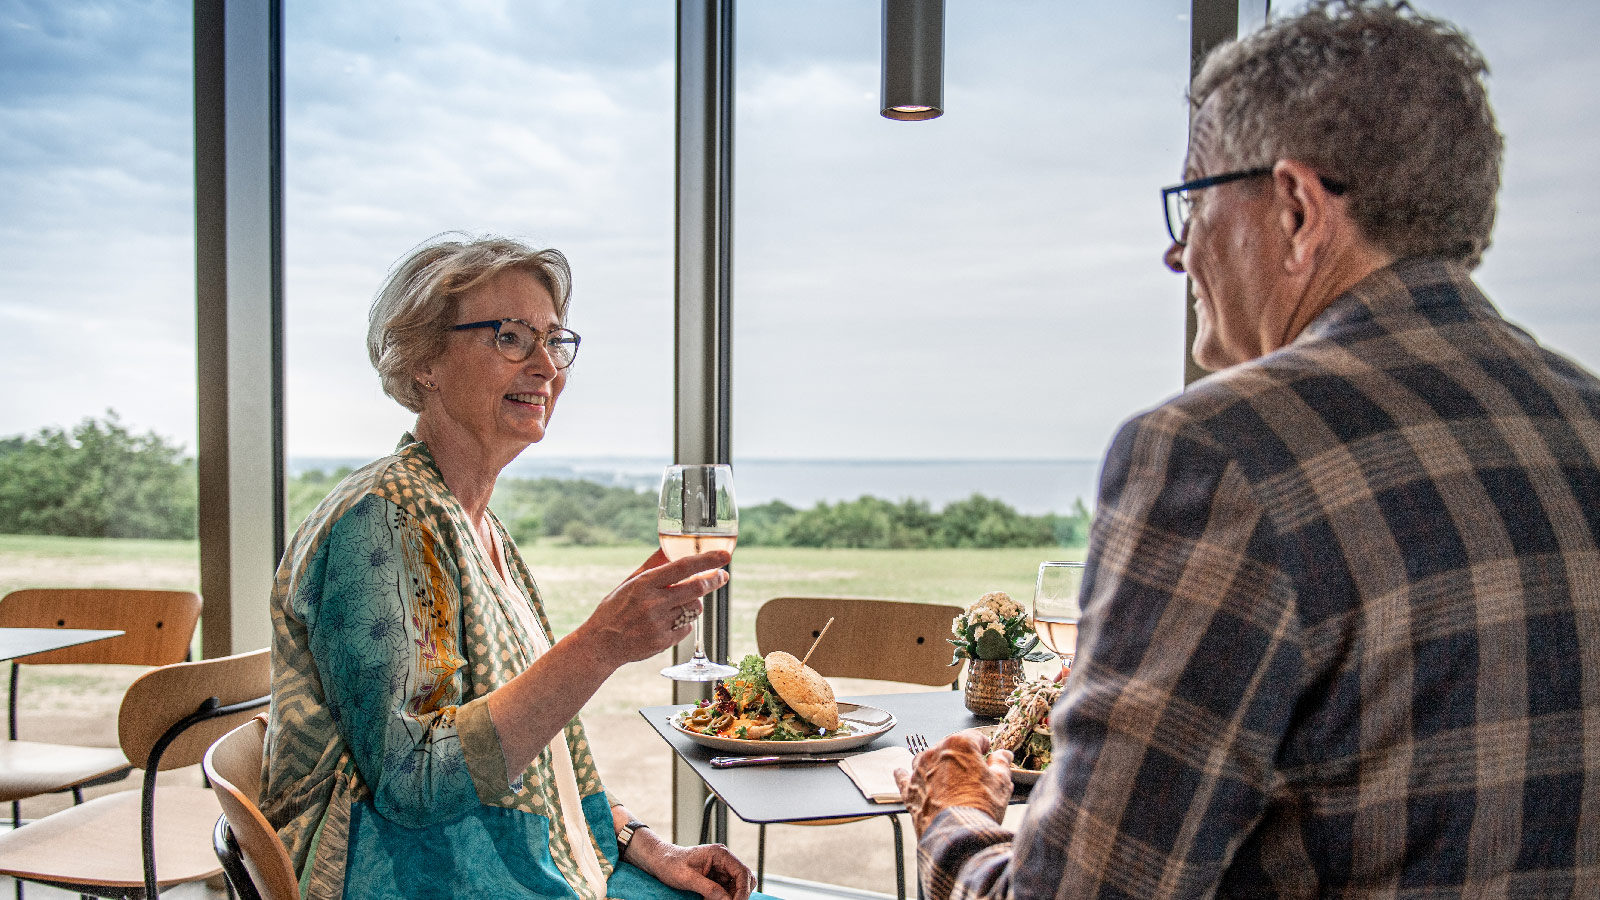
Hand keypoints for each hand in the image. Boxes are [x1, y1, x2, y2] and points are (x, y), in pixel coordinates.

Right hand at [581, 549, 730, 665]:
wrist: (600, 644)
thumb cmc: (615, 608)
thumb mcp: (629, 582)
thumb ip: (652, 565)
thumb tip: (669, 546)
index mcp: (644, 584)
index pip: (682, 567)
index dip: (707, 560)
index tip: (725, 556)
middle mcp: (653, 603)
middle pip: (696, 588)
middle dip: (714, 580)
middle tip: (722, 576)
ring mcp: (659, 624)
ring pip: (694, 608)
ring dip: (694, 603)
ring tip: (679, 603)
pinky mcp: (663, 642)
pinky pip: (687, 627)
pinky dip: (684, 622)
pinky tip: (668, 622)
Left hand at [629, 834, 752, 899]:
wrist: (660, 861)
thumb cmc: (670, 864)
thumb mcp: (688, 878)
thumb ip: (709, 889)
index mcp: (720, 854)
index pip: (742, 872)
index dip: (743, 891)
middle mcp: (724, 860)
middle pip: (744, 880)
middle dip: (738, 895)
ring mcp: (721, 869)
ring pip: (737, 887)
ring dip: (729, 897)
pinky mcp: (716, 877)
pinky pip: (727, 890)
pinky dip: (722, 898)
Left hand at [894, 728, 1012, 835]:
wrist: (958, 835)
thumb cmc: (981, 806)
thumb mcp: (1001, 783)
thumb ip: (1001, 764)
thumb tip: (1003, 755)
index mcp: (959, 744)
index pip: (975, 737)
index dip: (984, 746)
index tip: (988, 754)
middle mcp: (935, 752)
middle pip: (950, 747)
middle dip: (962, 757)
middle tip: (973, 774)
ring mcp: (919, 771)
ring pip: (927, 760)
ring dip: (937, 765)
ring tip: (948, 780)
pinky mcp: (909, 790)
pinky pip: (904, 777)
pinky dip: (905, 775)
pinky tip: (902, 772)